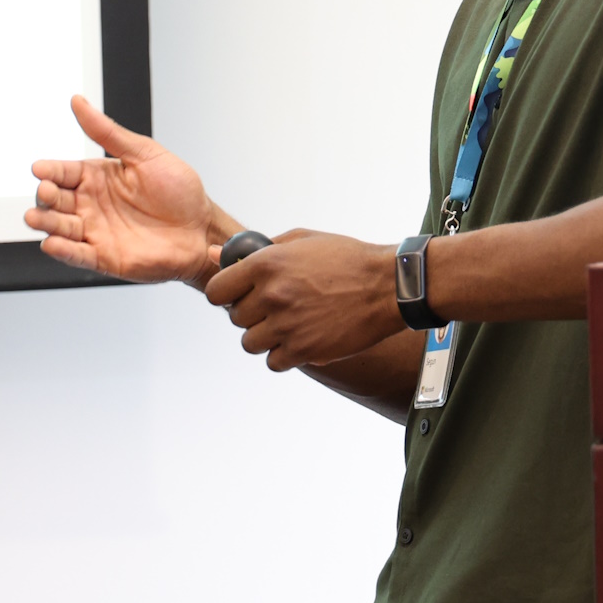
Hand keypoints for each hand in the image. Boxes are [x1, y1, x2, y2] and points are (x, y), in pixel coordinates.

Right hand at [25, 95, 215, 286]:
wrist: (202, 227)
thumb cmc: (179, 190)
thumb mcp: (144, 153)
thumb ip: (108, 132)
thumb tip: (79, 102)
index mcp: (97, 177)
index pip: (64, 172)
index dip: (50, 170)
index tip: (40, 169)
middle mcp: (91, 204)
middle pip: (55, 200)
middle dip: (45, 196)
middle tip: (46, 192)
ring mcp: (96, 231)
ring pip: (60, 228)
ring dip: (45, 223)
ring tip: (36, 218)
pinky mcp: (104, 257)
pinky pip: (77, 255)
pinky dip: (63, 251)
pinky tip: (52, 244)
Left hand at [203, 229, 406, 370]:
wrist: (386, 286)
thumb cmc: (347, 259)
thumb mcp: (301, 240)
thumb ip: (256, 248)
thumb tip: (215, 254)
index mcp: (266, 264)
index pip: (217, 291)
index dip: (226, 294)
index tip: (238, 295)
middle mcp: (272, 295)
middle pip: (235, 319)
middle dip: (252, 314)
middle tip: (275, 307)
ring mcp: (287, 325)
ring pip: (250, 343)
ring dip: (265, 336)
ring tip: (289, 324)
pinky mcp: (304, 350)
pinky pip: (273, 362)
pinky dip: (283, 354)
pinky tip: (300, 338)